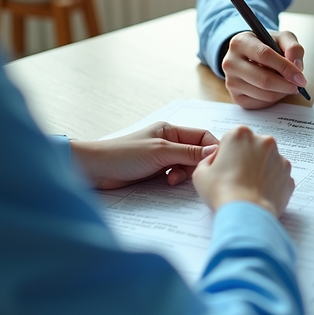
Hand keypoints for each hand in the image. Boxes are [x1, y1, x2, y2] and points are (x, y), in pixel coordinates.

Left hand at [70, 122, 218, 189]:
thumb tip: (215, 151)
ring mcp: (162, 157)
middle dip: (197, 165)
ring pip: (187, 166)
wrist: (95, 169)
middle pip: (197, 153)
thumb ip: (188, 152)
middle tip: (192, 176)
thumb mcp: (160, 152)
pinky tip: (168, 184)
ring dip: (185, 174)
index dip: (212, 149)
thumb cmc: (124, 154)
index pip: (202, 136)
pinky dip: (176, 180)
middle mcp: (169, 142)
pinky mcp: (156, 171)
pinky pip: (175, 175)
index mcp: (171, 130)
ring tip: (173, 181)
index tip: (217, 163)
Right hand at [192, 125, 293, 216]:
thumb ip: (208, 160)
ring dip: (260, 170)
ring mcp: (279, 158)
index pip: (233, 139)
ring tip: (248, 188)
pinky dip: (271, 183)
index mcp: (240, 134)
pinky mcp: (289, 175)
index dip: (227, 154)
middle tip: (236, 179)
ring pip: (268, 161)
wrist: (246, 213)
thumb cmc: (222, 192)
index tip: (225, 167)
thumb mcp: (201, 173)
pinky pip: (278, 176)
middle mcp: (263, 141)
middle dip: (246, 160)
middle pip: (253, 148)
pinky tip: (260, 194)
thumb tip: (217, 159)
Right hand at [222, 30, 306, 109]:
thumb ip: (293, 48)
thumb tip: (297, 66)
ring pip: (264, 93)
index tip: (300, 77)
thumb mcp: (282, 39)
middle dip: (286, 84)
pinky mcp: (236, 97)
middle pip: (263, 79)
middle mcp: (230, 62)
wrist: (251, 56)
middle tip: (299, 85)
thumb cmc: (268, 46)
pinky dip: (274, 98)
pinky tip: (276, 88)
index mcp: (240, 42)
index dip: (285, 67)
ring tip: (288, 84)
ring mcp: (231, 81)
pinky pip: (261, 102)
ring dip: (282, 92)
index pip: (264, 55)